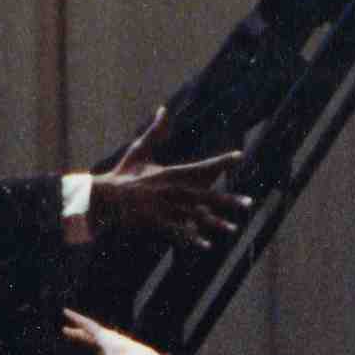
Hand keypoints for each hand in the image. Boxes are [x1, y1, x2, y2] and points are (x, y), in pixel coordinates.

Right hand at [63, 310, 172, 354]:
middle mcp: (113, 339)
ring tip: (83, 336)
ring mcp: (121, 345)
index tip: (65, 311)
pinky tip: (104, 348)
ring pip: (101, 339)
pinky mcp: (127, 352)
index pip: (87, 326)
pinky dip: (101, 345)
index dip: (75, 319)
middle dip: (77, 332)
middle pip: (91, 333)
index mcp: (107, 338)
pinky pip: (109, 346)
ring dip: (89, 337)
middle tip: (65, 330)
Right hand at [85, 112, 248, 249]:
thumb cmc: (123, 173)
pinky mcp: (156, 222)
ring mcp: (164, 208)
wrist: (104, 196)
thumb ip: (155, 132)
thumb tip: (163, 110)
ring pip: (195, 216)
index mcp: (170, 172)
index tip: (239, 157)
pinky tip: (206, 245)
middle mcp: (171, 190)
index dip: (220, 161)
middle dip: (228, 199)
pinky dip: (192, 239)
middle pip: (205, 195)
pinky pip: (178, 232)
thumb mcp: (139, 150)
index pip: (201, 166)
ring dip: (215, 223)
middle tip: (249, 203)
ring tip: (234, 228)